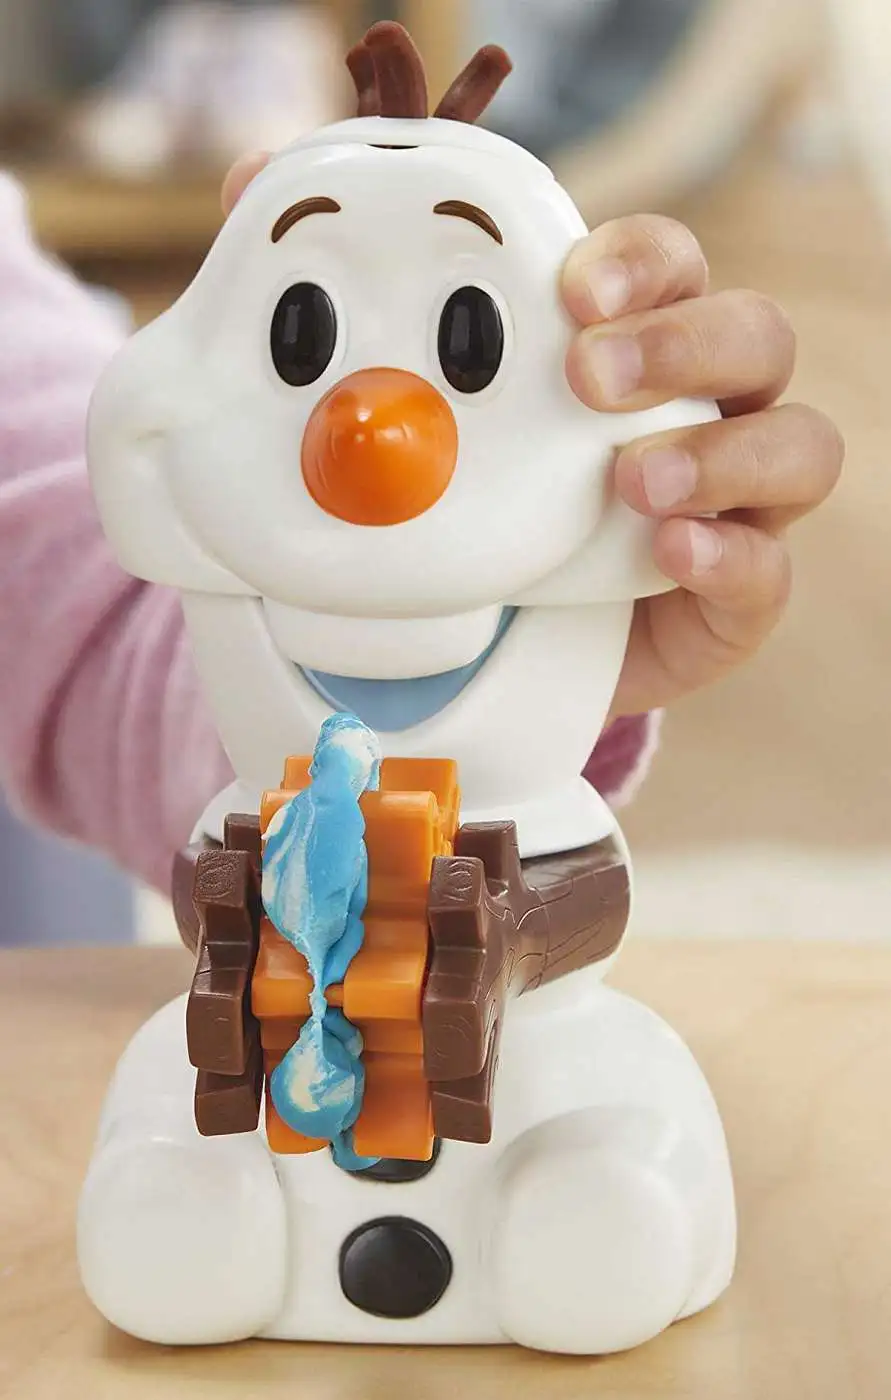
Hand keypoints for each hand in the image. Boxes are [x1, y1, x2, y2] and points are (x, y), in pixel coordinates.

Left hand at [222, 166, 842, 717]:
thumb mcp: (406, 409)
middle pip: (754, 336)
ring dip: (724, 452)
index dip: (638, 263)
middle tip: (589, 374)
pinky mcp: (728, 599)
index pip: (668, 268)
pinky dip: (729, 559)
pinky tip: (670, 552)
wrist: (481, 647)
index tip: (569, 289)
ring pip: (796, 446)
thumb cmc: (462, 505)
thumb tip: (242, 180)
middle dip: (685, 342)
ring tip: (635, 480)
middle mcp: (696, 411)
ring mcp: (727, 506)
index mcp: (625, 346)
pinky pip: (768, 574)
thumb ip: (339, 303)